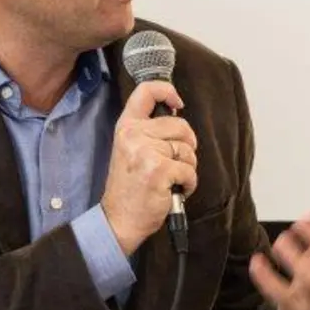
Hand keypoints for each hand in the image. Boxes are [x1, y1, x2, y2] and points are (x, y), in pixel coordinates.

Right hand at [101, 81, 198, 255]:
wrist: (119, 219)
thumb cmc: (129, 187)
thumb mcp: (129, 149)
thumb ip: (147, 130)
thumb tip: (176, 112)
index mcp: (126, 127)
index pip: (146, 91)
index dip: (167, 90)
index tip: (177, 102)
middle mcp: (134, 135)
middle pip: (181, 125)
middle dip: (186, 146)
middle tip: (174, 163)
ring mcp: (146, 152)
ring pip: (188, 150)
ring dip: (187, 168)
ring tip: (170, 180)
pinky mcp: (160, 170)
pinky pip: (190, 170)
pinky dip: (189, 184)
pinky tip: (174, 190)